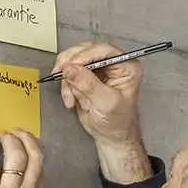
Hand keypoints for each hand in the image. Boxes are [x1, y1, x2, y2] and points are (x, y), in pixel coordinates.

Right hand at [54, 40, 151, 183]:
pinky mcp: (86, 76)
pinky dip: (66, 85)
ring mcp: (98, 68)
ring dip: (67, 79)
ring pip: (73, 61)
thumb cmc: (117, 122)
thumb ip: (88, 84)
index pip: (104, 50)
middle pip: (86, 50)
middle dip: (71, 65)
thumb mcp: (105, 103)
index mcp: (126, 66)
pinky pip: (69, 72)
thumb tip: (70, 68)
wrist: (110, 136)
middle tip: (61, 75)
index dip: (85, 55)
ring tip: (70, 98)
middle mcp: (113, 63)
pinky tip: (71, 100)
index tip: (70, 65)